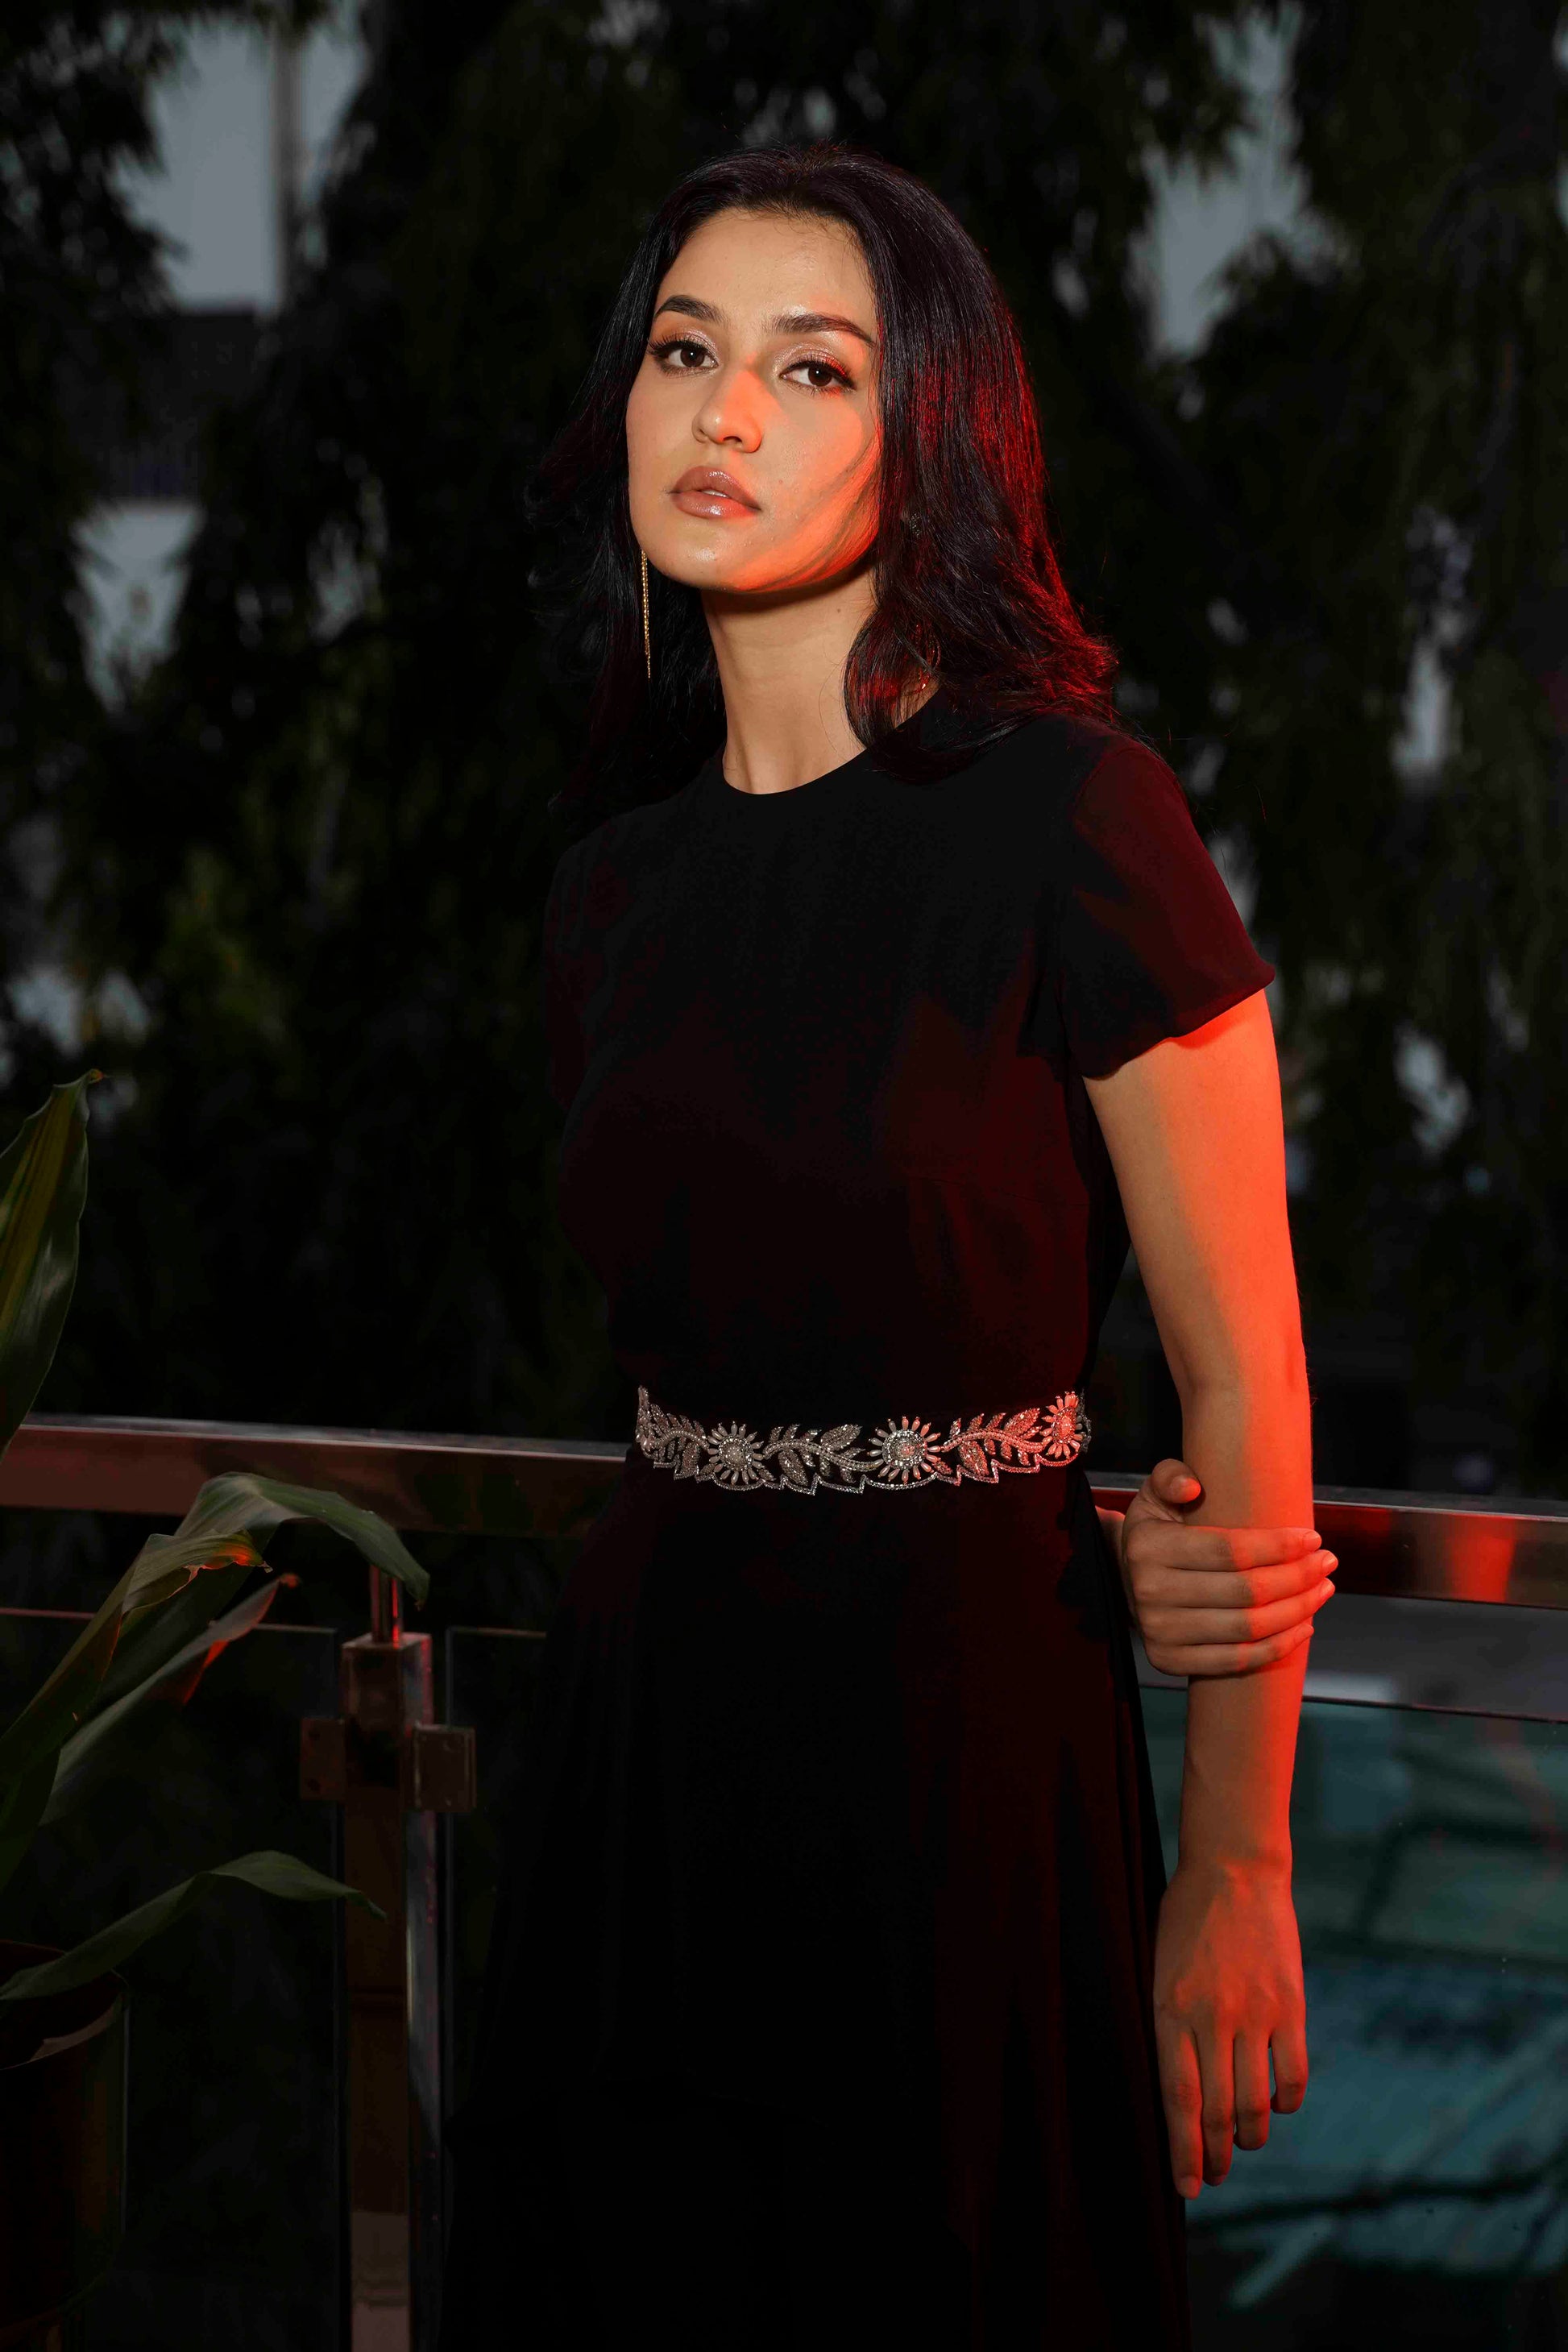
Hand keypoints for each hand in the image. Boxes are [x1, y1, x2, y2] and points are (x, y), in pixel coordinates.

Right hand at [1099, 1460, 1335, 1677]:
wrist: (1122, 1579)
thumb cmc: (1156, 1532)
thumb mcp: (1154, 1495)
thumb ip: (1171, 1477)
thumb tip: (1193, 1487)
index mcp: (1150, 1547)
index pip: (1230, 1550)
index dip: (1278, 1546)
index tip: (1313, 1538)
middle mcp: (1151, 1592)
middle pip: (1246, 1591)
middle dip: (1298, 1577)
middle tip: (1327, 1563)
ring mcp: (1160, 1632)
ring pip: (1248, 1628)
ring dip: (1297, 1611)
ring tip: (1323, 1591)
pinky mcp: (1169, 1660)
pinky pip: (1236, 1660)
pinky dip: (1278, 1646)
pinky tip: (1304, 1627)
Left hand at [1154, 1859, 1306, 2196]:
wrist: (1234, 1868)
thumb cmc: (1186, 1917)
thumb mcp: (1157, 1966)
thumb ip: (1167, 2023)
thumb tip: (1177, 2088)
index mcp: (1169, 2008)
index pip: (1177, 2099)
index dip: (1181, 2150)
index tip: (1185, 2186)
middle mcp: (1211, 2018)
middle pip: (1214, 2110)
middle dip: (1213, 2156)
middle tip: (1214, 2177)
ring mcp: (1254, 2014)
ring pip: (1254, 2102)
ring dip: (1248, 2136)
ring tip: (1242, 2145)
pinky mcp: (1289, 2007)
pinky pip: (1291, 2075)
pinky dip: (1284, 2103)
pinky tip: (1275, 2107)